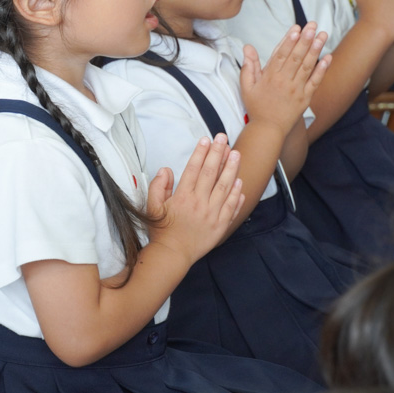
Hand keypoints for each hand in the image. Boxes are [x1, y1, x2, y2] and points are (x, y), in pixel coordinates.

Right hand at [146, 135, 244, 265]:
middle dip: (218, 153)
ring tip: (236, 154)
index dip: (200, 153)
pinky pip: (231, 207)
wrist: (172, 255)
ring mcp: (212, 214)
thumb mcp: (152, 207)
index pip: (193, 169)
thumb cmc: (161, 230)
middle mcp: (199, 203)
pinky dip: (237, 194)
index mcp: (182, 197)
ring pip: (225, 187)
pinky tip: (240, 181)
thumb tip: (166, 169)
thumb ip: (158, 186)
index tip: (206, 139)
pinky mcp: (220, 225)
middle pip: (211, 173)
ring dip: (231, 169)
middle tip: (223, 138)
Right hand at [240, 23, 329, 136]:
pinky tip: (327, 57)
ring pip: (306, 66)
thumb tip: (247, 47)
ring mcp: (296, 90)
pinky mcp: (305, 98)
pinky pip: (315, 82)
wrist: (268, 129)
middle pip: (296, 56)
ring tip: (322, 35)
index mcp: (269, 77)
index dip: (289, 40)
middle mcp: (284, 81)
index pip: (280, 54)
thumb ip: (248, 66)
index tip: (296, 28)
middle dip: (305, 39)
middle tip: (313, 25)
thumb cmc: (257, 107)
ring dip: (315, 49)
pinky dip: (322, 70)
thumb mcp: (246, 86)